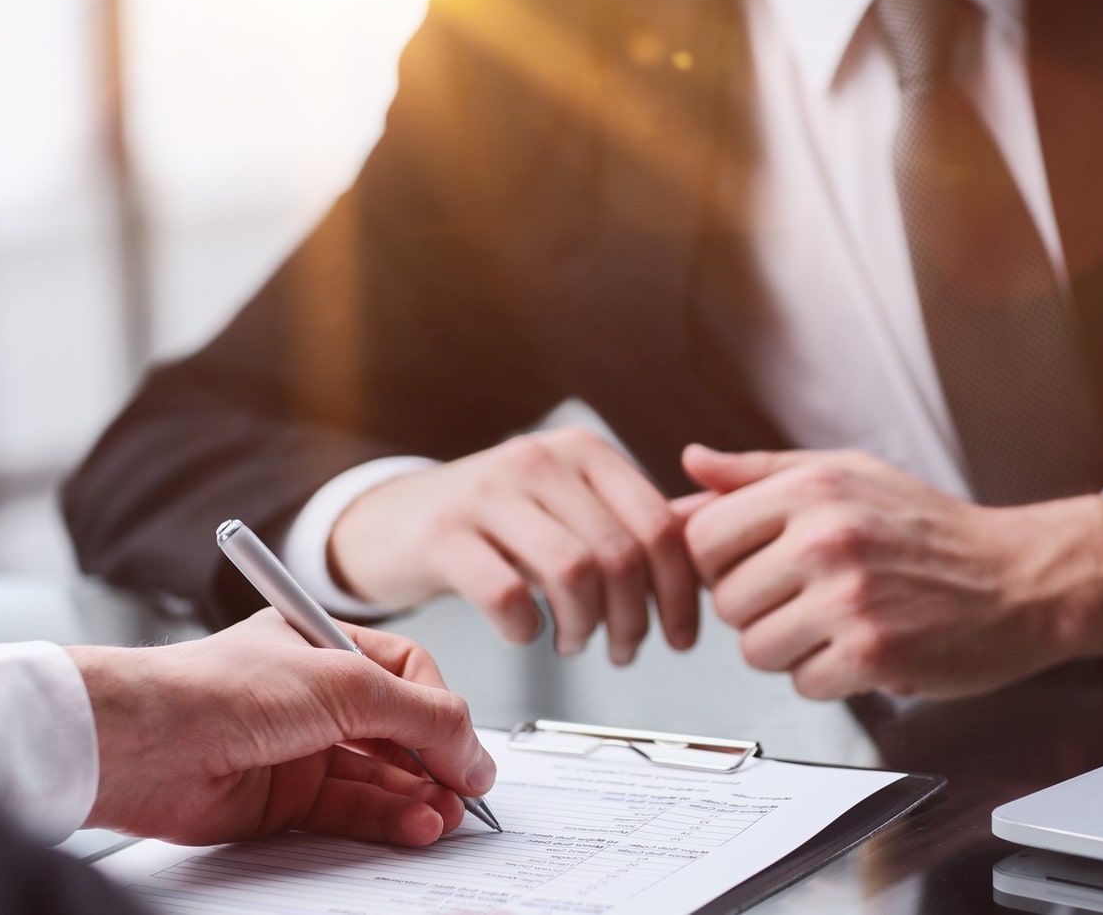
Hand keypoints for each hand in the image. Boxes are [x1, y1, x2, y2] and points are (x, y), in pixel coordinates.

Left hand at [66, 611, 495, 846]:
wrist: (144, 745)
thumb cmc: (220, 688)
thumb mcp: (347, 684)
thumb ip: (423, 715)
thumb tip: (474, 747)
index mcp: (325, 646)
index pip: (408, 674)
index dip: (442, 709)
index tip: (467, 745)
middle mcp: (313, 696)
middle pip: (398, 731)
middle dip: (436, 760)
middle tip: (466, 788)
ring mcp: (298, 749)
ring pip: (378, 777)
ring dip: (417, 796)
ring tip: (444, 814)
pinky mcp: (283, 800)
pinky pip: (350, 811)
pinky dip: (387, 819)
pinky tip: (412, 824)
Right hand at [330, 427, 699, 662]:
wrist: (393, 520)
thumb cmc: (496, 523)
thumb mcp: (567, 505)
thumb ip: (630, 525)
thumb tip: (709, 563)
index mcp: (585, 452)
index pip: (661, 525)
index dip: (680, 592)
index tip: (681, 635)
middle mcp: (540, 459)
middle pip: (622, 555)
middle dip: (635, 620)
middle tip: (624, 650)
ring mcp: (488, 492)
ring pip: (573, 572)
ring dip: (586, 627)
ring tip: (577, 644)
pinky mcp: (443, 534)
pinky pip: (507, 594)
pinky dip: (528, 629)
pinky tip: (527, 634)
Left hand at [682, 445, 1102, 699]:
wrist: (1020, 580)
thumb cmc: (929, 529)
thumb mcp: (847, 477)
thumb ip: (760, 474)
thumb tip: (690, 465)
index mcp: (812, 489)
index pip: (703, 537)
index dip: (725, 562)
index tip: (762, 566)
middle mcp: (827, 538)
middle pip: (727, 601)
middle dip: (761, 609)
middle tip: (812, 599)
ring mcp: (850, 599)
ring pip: (756, 649)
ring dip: (791, 648)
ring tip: (838, 624)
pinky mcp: (873, 655)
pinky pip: (803, 683)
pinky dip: (827, 677)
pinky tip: (863, 650)